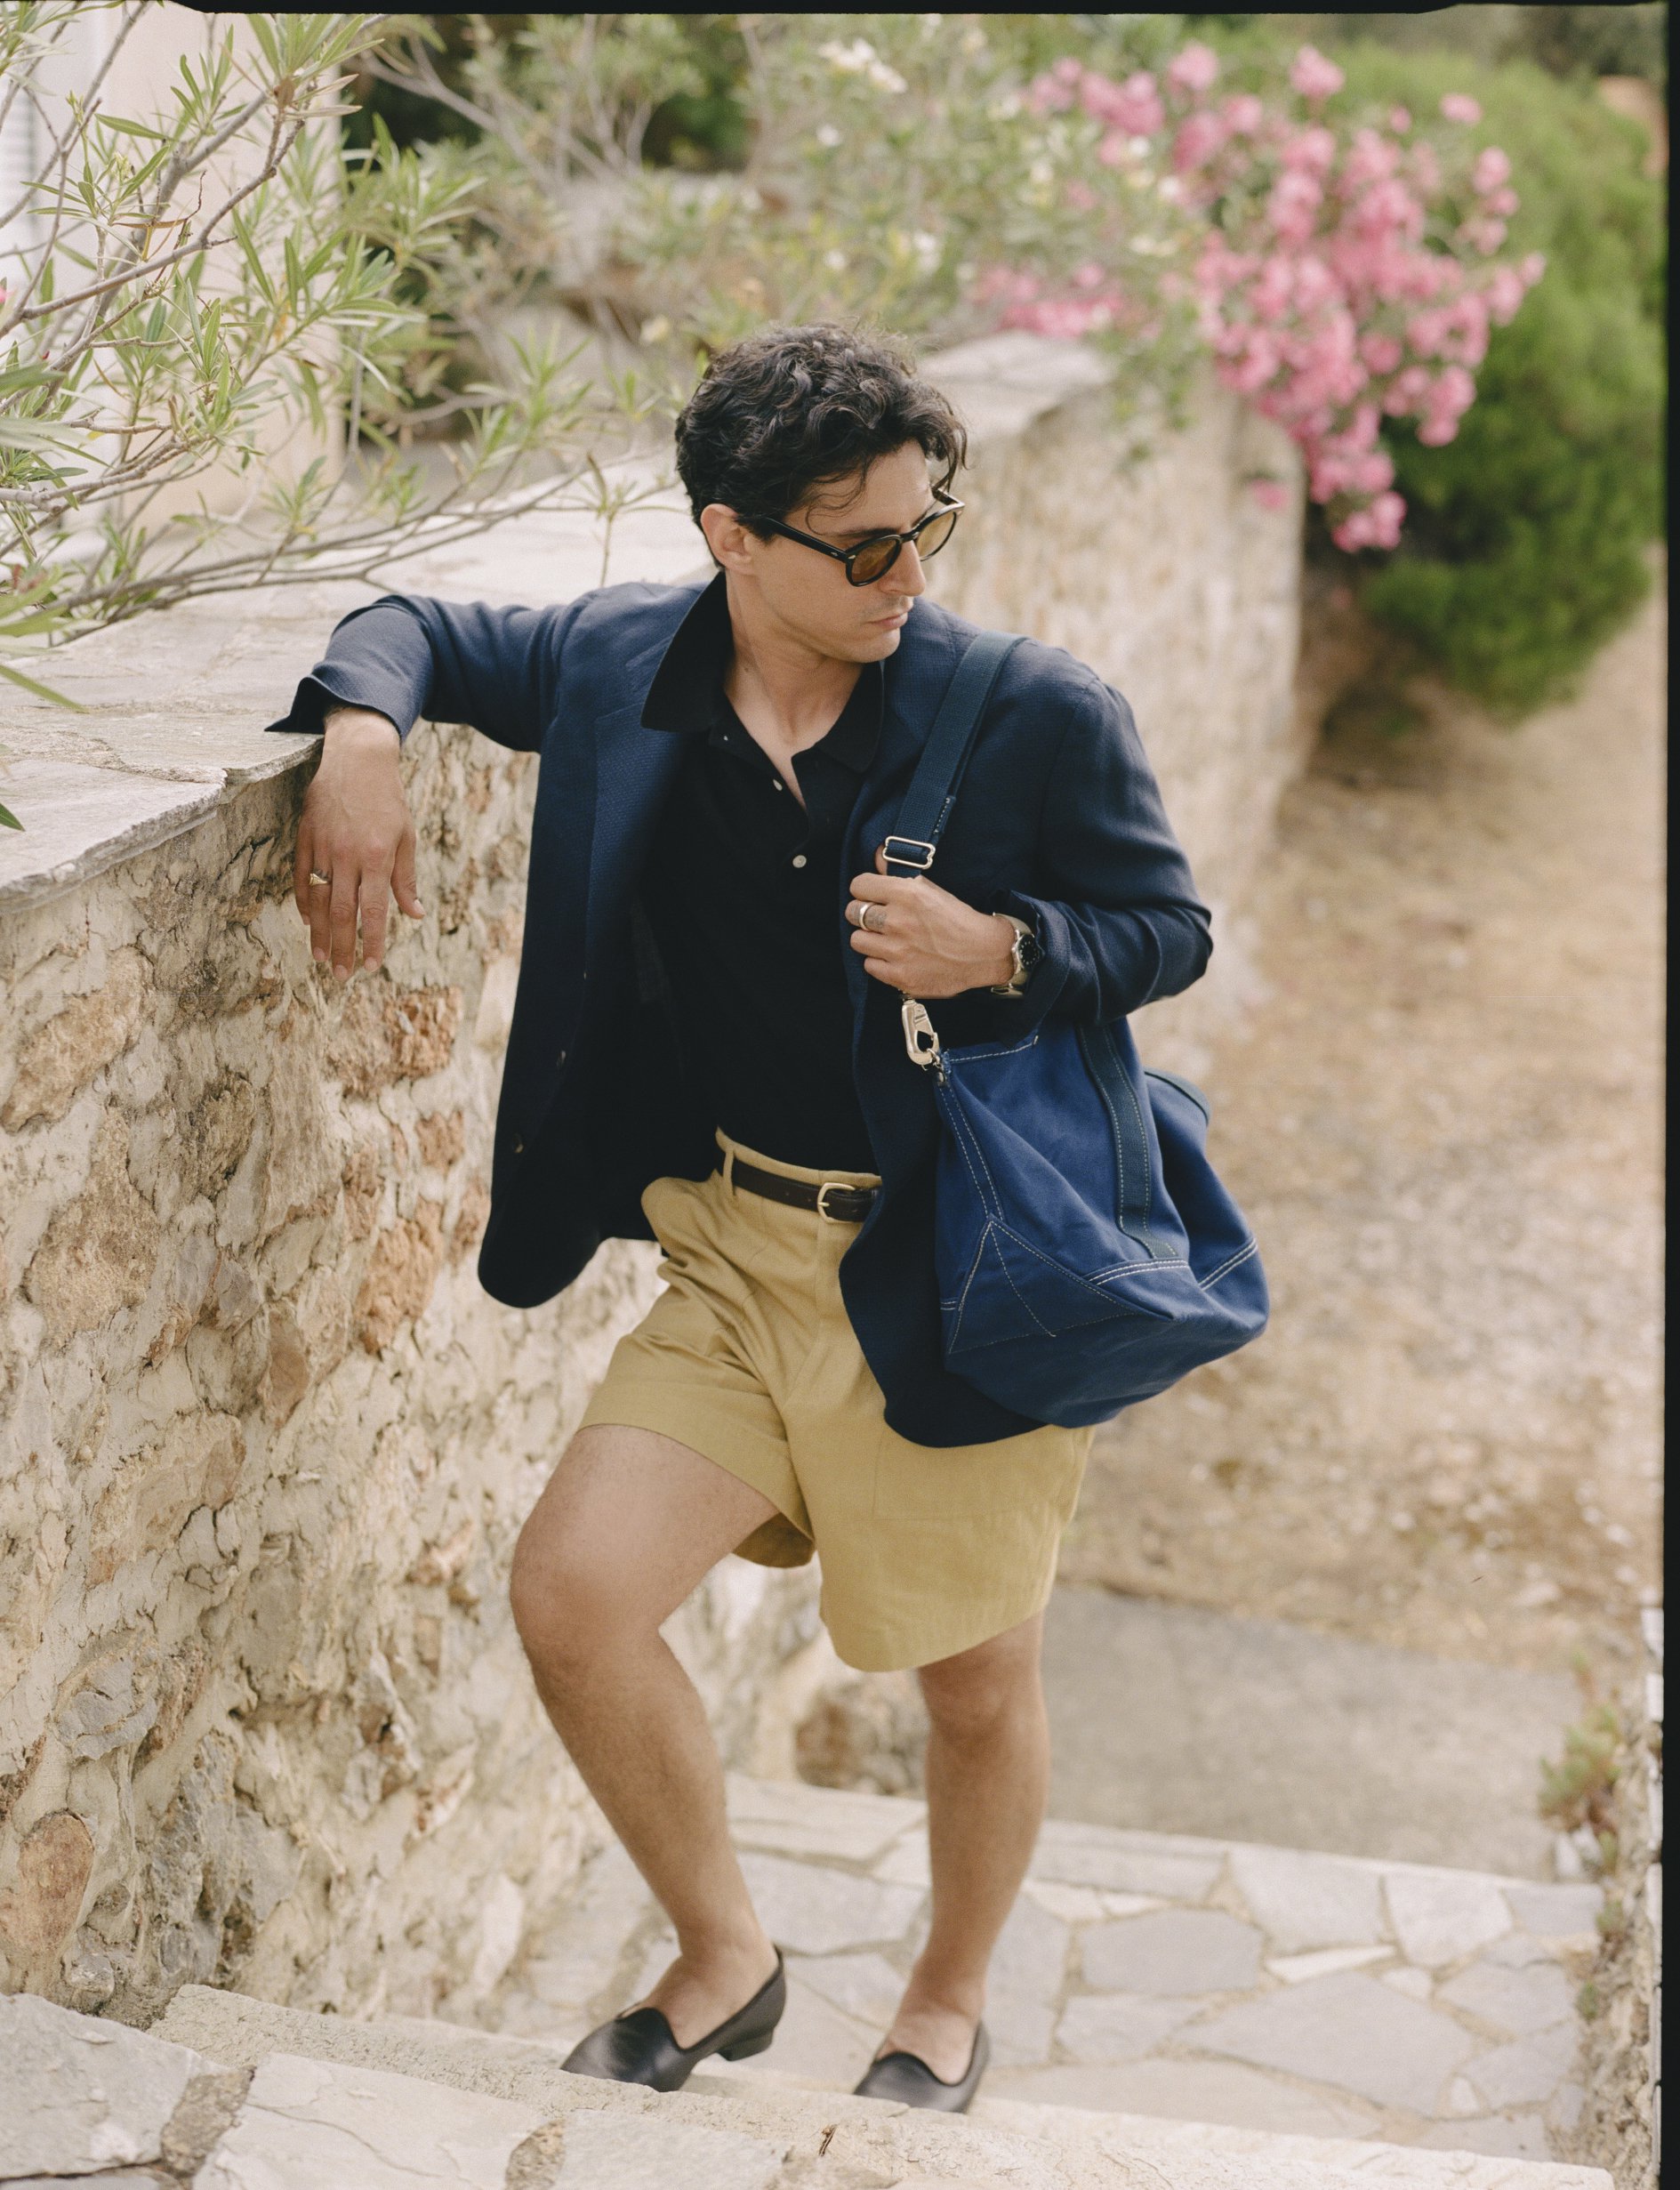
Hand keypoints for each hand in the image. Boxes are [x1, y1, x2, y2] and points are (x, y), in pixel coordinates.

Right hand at [293, 707, 421, 979]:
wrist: (357, 758)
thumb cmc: (388, 799)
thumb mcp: (406, 837)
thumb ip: (405, 879)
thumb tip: (414, 914)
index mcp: (376, 856)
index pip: (372, 909)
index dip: (371, 941)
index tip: (370, 965)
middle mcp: (346, 855)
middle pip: (342, 912)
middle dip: (342, 947)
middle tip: (341, 975)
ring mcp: (322, 846)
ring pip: (319, 899)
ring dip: (320, 932)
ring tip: (322, 958)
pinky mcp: (305, 836)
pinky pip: (302, 877)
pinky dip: (305, 902)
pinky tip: (309, 922)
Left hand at [847, 845, 1015, 996]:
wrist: (984, 953)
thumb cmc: (958, 919)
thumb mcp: (930, 889)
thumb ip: (898, 873)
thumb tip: (876, 854)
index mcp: (906, 894)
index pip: (858, 885)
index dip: (864, 890)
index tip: (872, 896)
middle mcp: (898, 922)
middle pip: (853, 913)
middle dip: (863, 913)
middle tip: (877, 918)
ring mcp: (898, 951)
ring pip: (857, 940)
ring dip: (869, 939)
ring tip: (886, 938)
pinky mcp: (900, 976)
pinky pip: (870, 965)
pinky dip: (879, 961)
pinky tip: (894, 957)